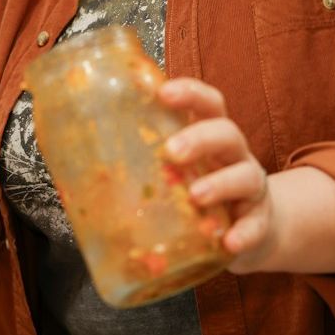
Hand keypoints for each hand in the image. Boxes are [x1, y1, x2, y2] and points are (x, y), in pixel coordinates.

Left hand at [158, 78, 275, 273]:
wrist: (248, 231)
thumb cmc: (199, 192)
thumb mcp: (175, 173)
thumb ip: (141, 164)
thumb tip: (75, 164)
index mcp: (210, 136)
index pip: (208, 103)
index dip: (189, 93)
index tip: (163, 92)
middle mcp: (234, 155)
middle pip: (226, 133)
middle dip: (199, 138)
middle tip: (170, 151)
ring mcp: (250, 188)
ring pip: (245, 175)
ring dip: (220, 183)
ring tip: (195, 195)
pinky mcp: (260, 221)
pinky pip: (256, 225)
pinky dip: (244, 232)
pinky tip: (229, 242)